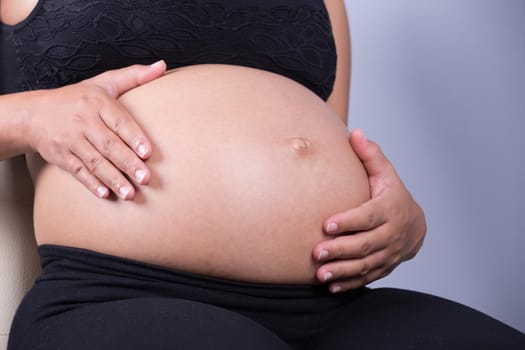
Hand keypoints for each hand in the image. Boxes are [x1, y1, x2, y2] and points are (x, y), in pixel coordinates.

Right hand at [27, 61, 166, 199]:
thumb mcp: (104, 82)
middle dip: (127, 163)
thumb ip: (134, 76)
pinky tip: (105, 194)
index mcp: (97, 102)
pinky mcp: (61, 156)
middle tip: (145, 178)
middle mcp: (84, 121)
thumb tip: (162, 66)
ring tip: (130, 194)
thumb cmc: (78, 98)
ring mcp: (71, 140)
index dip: (134, 137)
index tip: (147, 152)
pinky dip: (91, 184)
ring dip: (113, 179)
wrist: (33, 114)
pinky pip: (78, 172)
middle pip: (108, 145)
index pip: (119, 121)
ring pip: (95, 162)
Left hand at [312, 129, 426, 292]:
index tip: (326, 225)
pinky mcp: (383, 267)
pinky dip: (349, 283)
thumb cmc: (392, 194)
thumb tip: (354, 133)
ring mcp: (388, 253)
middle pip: (365, 244)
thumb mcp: (385, 174)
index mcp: (389, 209)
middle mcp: (390, 234)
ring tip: (321, 274)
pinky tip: (331, 286)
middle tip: (317, 253)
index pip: (368, 216)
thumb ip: (370, 155)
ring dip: (343, 270)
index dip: (349, 221)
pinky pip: (367, 277)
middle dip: (341, 249)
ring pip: (365, 264)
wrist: (414, 225)